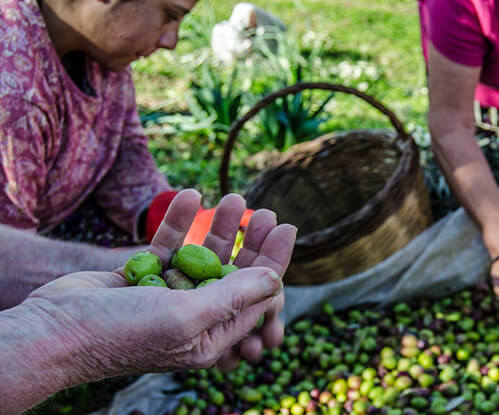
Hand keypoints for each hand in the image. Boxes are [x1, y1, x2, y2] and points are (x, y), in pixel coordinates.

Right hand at [21, 190, 295, 380]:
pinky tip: (192, 195)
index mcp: (212, 338)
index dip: (274, 263)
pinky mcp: (142, 275)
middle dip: (252, 243)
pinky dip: (181, 221)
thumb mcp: (187, 317)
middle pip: (234, 274)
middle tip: (266, 211)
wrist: (52, 332)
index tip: (287, 228)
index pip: (256, 299)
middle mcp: (194, 317)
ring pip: (204, 255)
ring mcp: (168, 294)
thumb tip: (276, 280)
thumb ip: (233, 298)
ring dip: (220, 227)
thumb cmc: (122, 332)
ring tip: (235, 197)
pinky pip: (170, 244)